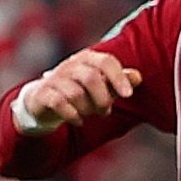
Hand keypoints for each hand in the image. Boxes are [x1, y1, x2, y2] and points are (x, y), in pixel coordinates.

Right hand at [13, 47, 139, 134]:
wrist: (44, 101)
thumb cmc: (79, 91)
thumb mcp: (101, 85)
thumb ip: (119, 80)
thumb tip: (138, 77)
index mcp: (87, 58)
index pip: (106, 61)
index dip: (118, 77)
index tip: (128, 95)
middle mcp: (70, 65)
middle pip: (91, 78)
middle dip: (102, 99)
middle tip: (106, 112)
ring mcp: (54, 78)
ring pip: (75, 93)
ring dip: (88, 109)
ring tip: (90, 115)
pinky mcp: (42, 93)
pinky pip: (59, 103)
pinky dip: (72, 115)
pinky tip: (78, 121)